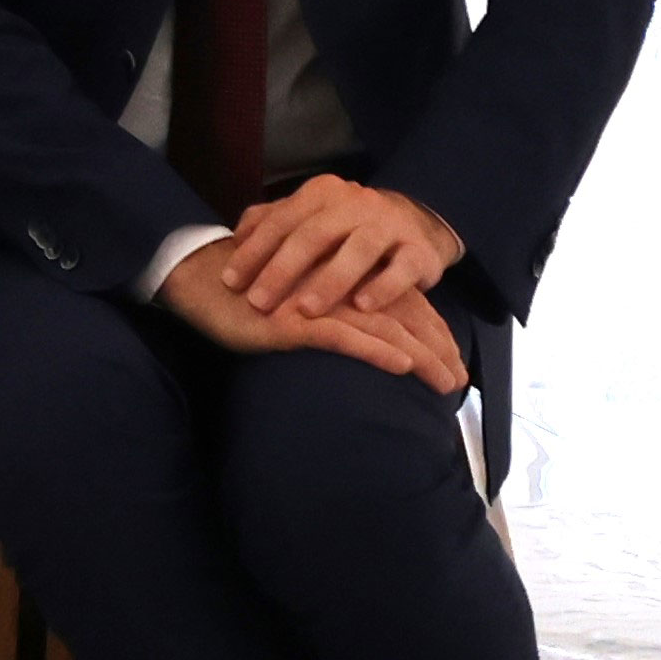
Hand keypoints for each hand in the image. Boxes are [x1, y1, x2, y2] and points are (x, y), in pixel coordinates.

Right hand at [162, 240, 470, 393]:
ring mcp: (319, 301)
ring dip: (420, 357)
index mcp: (345, 276)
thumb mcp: (300, 299)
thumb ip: (332, 310)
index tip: (454, 362)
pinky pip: (343, 336)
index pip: (402, 304)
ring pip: (383, 328)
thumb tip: (364, 337)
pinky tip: (400, 367)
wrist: (200, 280)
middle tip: (460, 381)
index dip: (432, 333)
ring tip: (446, 382)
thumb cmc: (250, 293)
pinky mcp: (295, 320)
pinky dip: (375, 351)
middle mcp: (340, 284)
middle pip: (403, 316)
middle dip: (437, 350)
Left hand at [218, 172, 464, 327]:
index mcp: (322, 193)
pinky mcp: (420, 250)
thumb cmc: (346, 229)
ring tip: (306, 309)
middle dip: (282, 269)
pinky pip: (402, 268)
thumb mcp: (311, 218)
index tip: (229, 281)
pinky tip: (362, 307)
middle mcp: (355, 203)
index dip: (253, 251)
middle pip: (314, 235)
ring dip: (330, 280)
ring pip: (358, 250)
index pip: (280, 220)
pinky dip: (382, 287)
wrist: (414, 225)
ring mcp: (390, 224)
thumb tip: (233, 237)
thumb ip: (272, 223)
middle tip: (258, 302)